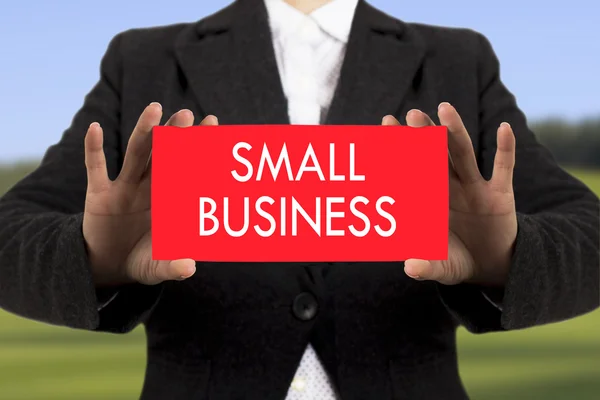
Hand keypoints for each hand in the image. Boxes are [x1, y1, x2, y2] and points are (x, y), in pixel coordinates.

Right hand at [83, 102, 218, 285]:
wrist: (111, 266)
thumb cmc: (144, 261)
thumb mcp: (158, 267)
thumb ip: (173, 267)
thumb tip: (189, 267)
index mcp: (171, 200)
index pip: (189, 170)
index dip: (201, 149)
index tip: (213, 123)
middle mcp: (151, 188)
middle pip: (165, 156)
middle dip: (176, 136)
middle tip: (187, 114)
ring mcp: (125, 188)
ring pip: (136, 155)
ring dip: (143, 133)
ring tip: (154, 109)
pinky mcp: (99, 195)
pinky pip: (96, 169)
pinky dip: (94, 149)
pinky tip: (96, 128)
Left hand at [383, 102, 517, 286]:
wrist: (489, 266)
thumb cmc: (455, 261)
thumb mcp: (441, 267)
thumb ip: (426, 267)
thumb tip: (410, 268)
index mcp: (427, 200)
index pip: (410, 170)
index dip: (398, 149)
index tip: (386, 124)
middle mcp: (448, 188)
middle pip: (434, 156)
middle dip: (423, 136)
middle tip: (412, 114)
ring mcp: (474, 188)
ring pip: (463, 155)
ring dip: (456, 133)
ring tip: (445, 109)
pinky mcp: (500, 195)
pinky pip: (503, 169)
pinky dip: (505, 150)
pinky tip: (503, 128)